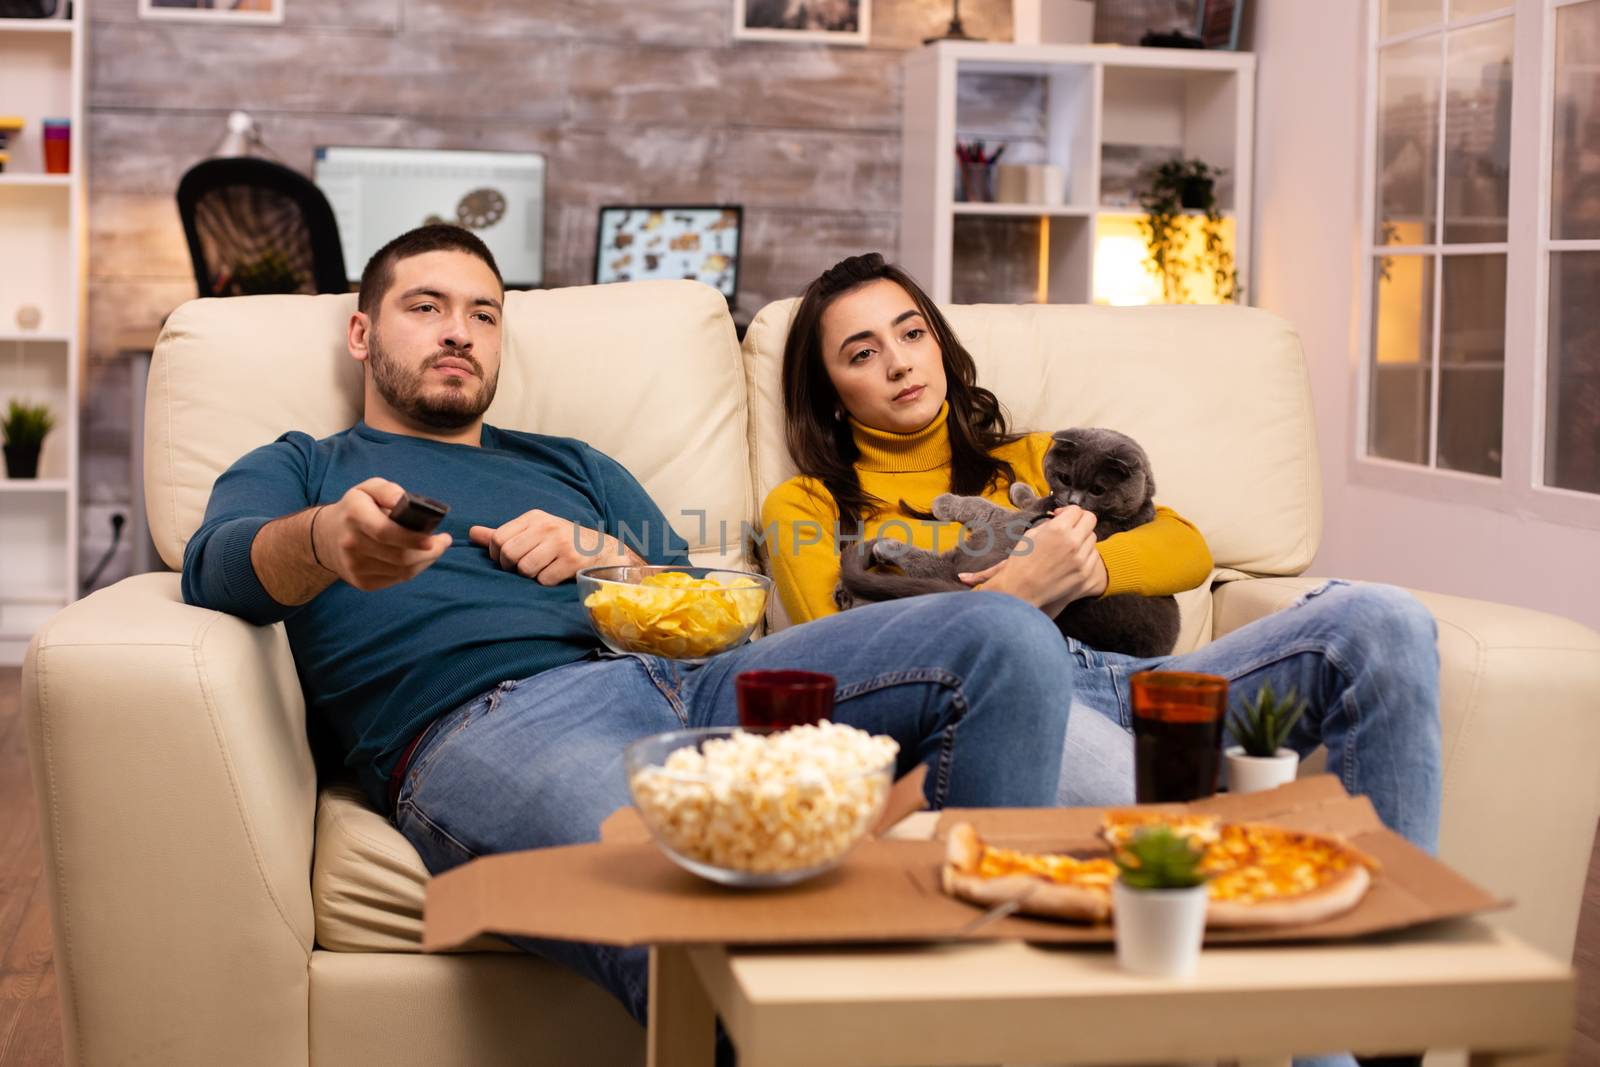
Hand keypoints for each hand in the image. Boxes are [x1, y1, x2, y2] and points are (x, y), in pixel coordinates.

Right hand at [313, 478, 451, 591]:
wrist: (325, 537)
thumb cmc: (356, 509)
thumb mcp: (368, 489)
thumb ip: (388, 491)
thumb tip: (405, 502)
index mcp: (354, 515)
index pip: (385, 532)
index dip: (412, 538)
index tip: (435, 538)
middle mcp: (351, 544)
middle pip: (399, 556)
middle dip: (430, 551)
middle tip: (444, 541)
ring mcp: (355, 567)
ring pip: (402, 571)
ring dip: (426, 561)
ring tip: (435, 548)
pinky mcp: (362, 582)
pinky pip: (398, 579)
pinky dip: (414, 569)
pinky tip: (418, 558)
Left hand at [469, 509, 639, 585]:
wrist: (601, 550)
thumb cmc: (560, 542)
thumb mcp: (533, 532)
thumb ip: (502, 534)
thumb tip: (471, 533)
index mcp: (534, 517)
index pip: (498, 538)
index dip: (497, 555)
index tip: (507, 560)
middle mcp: (546, 526)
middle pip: (509, 554)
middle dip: (511, 567)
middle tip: (523, 568)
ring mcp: (560, 543)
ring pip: (524, 568)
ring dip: (530, 576)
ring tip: (541, 570)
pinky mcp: (571, 560)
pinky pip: (543, 579)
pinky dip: (546, 582)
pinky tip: (556, 574)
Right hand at [958, 506, 1106, 608]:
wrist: (1021, 590)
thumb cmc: (1021, 562)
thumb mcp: (1031, 534)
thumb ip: (1049, 524)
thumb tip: (1059, 518)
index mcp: (1058, 529)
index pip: (1076, 510)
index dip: (1068, 511)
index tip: (1062, 516)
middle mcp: (1073, 541)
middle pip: (1090, 520)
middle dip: (1080, 521)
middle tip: (1070, 527)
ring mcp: (1082, 559)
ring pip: (1092, 538)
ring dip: (1083, 538)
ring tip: (1069, 546)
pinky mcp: (1085, 573)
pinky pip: (1093, 556)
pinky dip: (1085, 554)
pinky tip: (1073, 559)